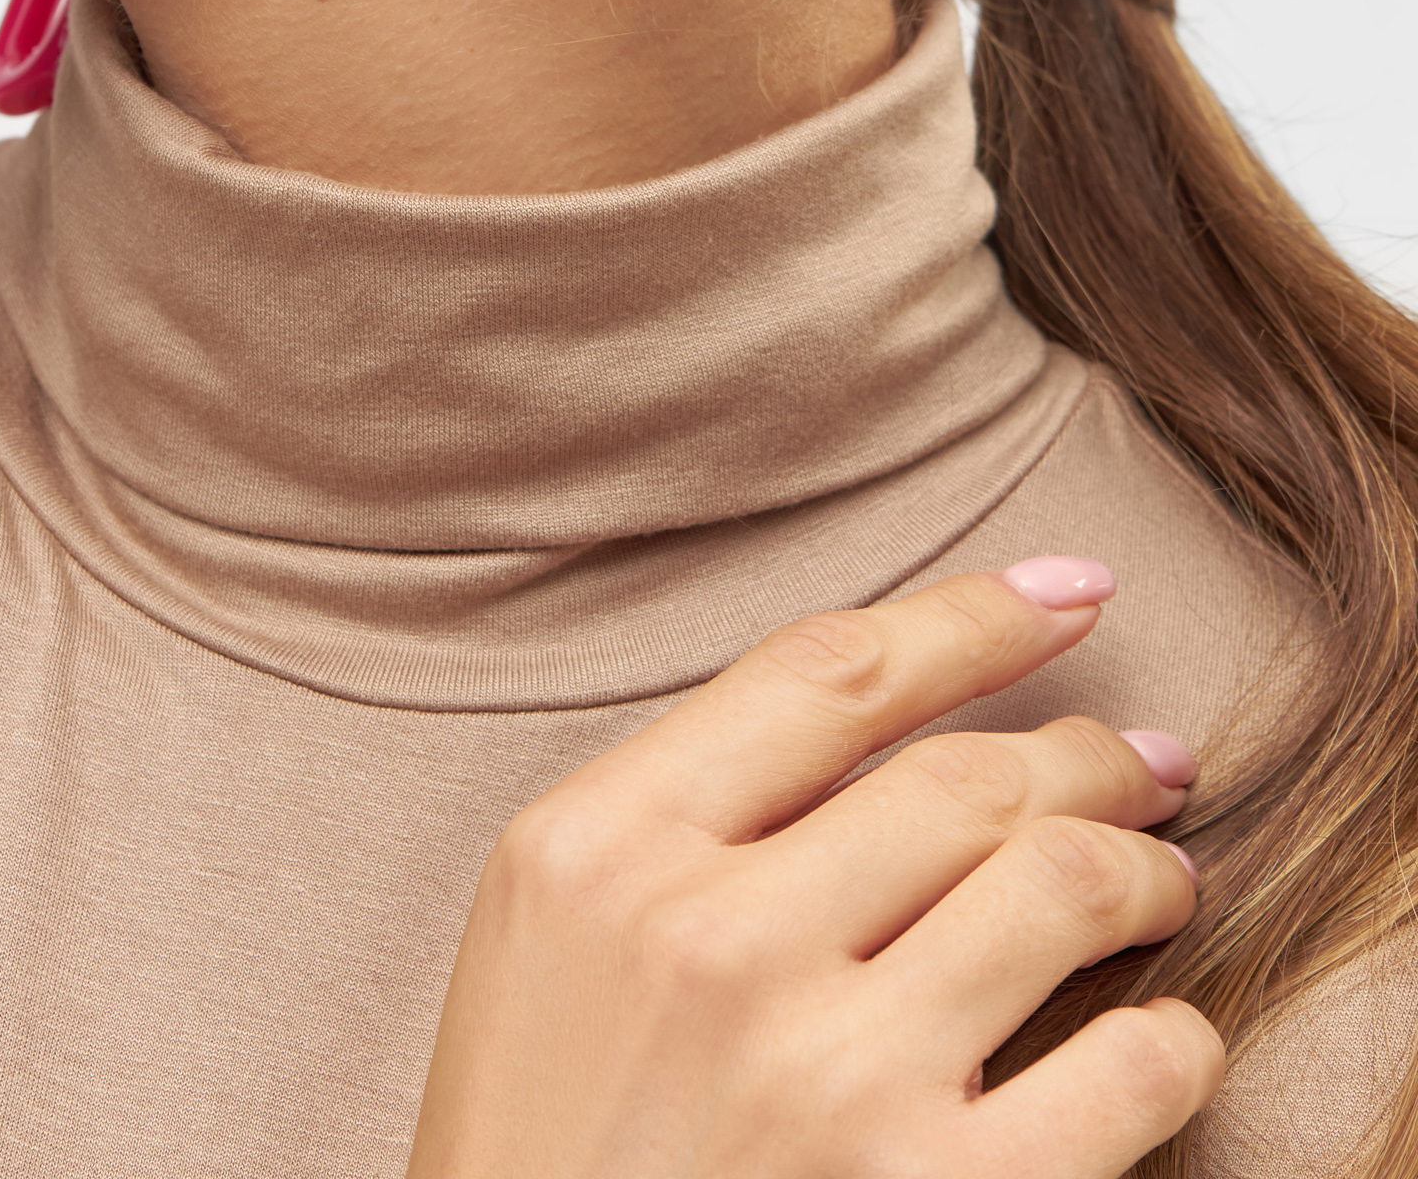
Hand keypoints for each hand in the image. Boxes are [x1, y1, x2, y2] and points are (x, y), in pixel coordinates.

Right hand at [407, 560, 1218, 1178]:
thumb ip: (686, 807)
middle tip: (1140, 754)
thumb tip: (896, 724)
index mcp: (604, 847)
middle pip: (962, 774)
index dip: (973, 615)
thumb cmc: (543, 1127)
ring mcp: (821, 1073)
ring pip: (1058, 886)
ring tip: (1163, 867)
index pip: (828, 672)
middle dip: (1084, 747)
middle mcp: (711, 939)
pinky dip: (1174, 1037)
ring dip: (1143, 862)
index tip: (1067, 592)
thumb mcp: (554, 925)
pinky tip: (1164, 1028)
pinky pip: (1122, 1075)